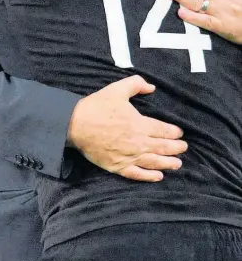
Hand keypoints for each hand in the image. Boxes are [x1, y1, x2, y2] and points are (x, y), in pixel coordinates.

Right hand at [67, 75, 186, 181]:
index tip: (179, 133)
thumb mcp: (117, 89)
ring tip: (178, 164)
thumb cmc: (97, 106)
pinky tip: (158, 176)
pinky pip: (137, 174)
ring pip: (153, 162)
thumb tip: (151, 87)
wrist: (76, 124)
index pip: (162, 130)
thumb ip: (137, 84)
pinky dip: (149, 176)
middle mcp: (137, 142)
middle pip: (162, 147)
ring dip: (168, 163)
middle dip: (176, 148)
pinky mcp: (117, 166)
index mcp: (139, 124)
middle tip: (184, 148)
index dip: (173, 132)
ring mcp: (128, 156)